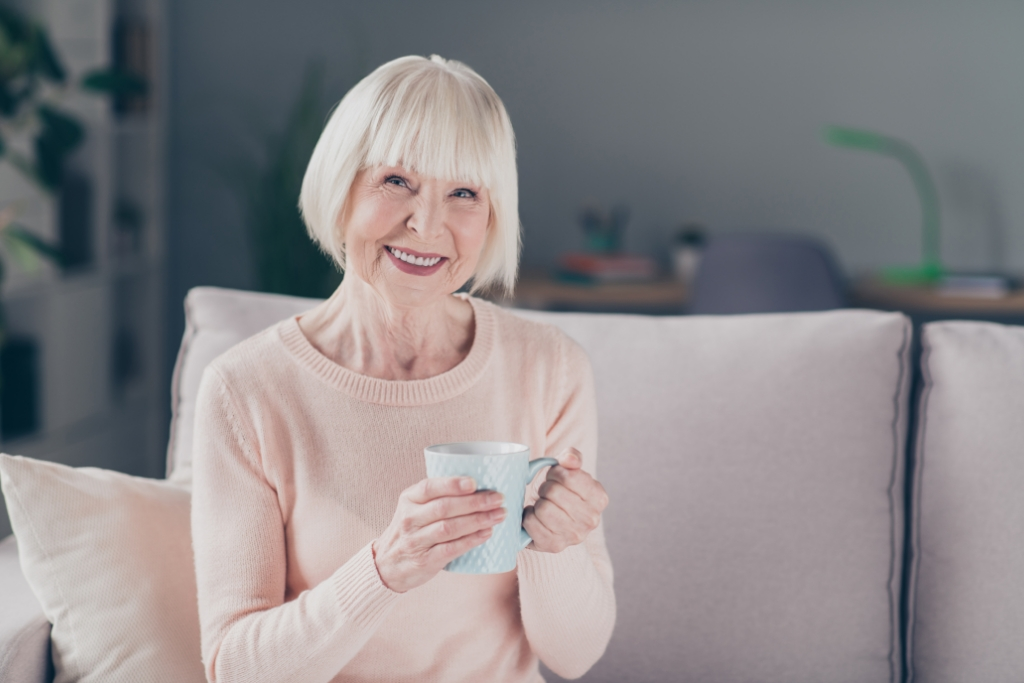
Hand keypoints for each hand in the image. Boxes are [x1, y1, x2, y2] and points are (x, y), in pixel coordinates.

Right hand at [373, 476, 505, 592]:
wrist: (387, 564)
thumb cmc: (411, 530)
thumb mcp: (414, 507)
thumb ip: (438, 496)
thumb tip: (479, 485)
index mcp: (408, 499)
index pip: (429, 487)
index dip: (452, 484)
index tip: (474, 483)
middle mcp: (409, 518)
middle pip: (444, 508)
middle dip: (475, 502)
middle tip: (498, 498)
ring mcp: (415, 541)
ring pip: (449, 528)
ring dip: (477, 520)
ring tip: (498, 515)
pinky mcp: (424, 560)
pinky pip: (451, 548)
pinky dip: (471, 540)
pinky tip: (486, 533)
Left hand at [522, 448, 608, 553]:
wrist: (553, 519)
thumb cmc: (562, 490)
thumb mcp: (569, 469)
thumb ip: (572, 457)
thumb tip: (569, 458)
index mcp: (599, 498)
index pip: (569, 477)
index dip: (555, 473)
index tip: (555, 477)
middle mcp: (591, 519)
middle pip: (553, 492)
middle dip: (546, 488)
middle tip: (547, 492)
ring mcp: (574, 535)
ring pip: (543, 508)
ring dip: (538, 503)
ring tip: (544, 504)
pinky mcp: (554, 545)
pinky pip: (531, 523)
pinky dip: (528, 517)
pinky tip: (536, 516)